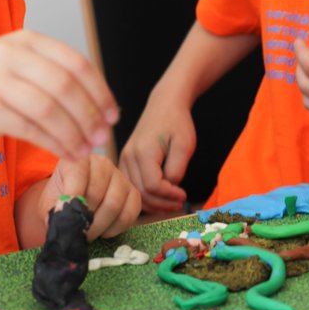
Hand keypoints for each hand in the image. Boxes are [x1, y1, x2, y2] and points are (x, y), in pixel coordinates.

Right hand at [0, 31, 118, 157]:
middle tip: (103, 136)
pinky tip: (66, 154)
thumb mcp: (16, 66)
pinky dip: (54, 143)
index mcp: (25, 40)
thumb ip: (52, 75)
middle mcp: (10, 54)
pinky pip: (31, 129)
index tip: (112, 114)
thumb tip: (100, 103)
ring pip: (50, 109)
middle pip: (65, 86)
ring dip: (74, 133)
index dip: (99, 91)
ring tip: (86, 150)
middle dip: (90, 115)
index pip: (75, 63)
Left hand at [38, 155, 141, 239]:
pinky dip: (116, 228)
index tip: (66, 216)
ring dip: (100, 226)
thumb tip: (58, 222)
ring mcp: (120, 177)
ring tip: (88, 233)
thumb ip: (51, 211)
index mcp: (79, 160)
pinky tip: (104, 231)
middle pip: (97, 193)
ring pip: (114, 204)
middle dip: (85, 218)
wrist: (76, 199)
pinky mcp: (133, 193)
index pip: (78, 174)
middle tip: (77, 232)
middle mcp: (102, 163)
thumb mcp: (49, 203)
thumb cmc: (62, 198)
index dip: (73, 197)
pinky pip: (129, 213)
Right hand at [119, 89, 195, 215]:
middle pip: (141, 193)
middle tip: (180, 203)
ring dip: (153, 203)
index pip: (153, 186)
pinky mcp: (124, 161)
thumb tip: (170, 188)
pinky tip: (160, 198)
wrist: (164, 105)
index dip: (169, 196)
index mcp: (143, 151)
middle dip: (162, 203)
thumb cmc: (176, 123)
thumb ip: (177, 169)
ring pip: (134, 192)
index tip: (184, 195)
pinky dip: (144, 196)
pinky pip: (131, 186)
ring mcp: (124, 159)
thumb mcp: (184, 145)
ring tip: (171, 204)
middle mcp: (128, 156)